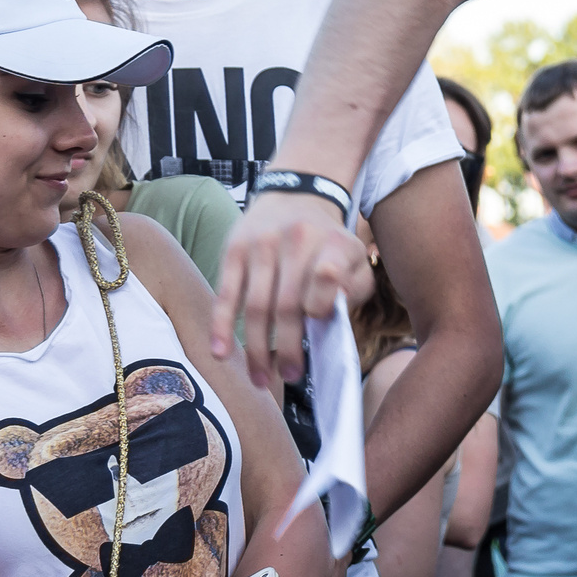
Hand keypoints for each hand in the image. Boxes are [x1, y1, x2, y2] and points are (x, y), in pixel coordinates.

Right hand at [211, 191, 373, 385]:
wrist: (295, 198)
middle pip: (288, 304)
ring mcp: (262, 245)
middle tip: (289, 376)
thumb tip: (333, 317)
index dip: (321, 310)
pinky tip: (220, 352)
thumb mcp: (355, 259)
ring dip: (257, 348)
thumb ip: (354, 288)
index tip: (317, 337)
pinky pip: (226, 294)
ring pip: (257, 306)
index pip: (328, 280)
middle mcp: (297, 241)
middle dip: (288, 347)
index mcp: (334, 244)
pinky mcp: (234, 250)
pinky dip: (222, 326)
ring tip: (260, 378)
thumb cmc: (328, 245)